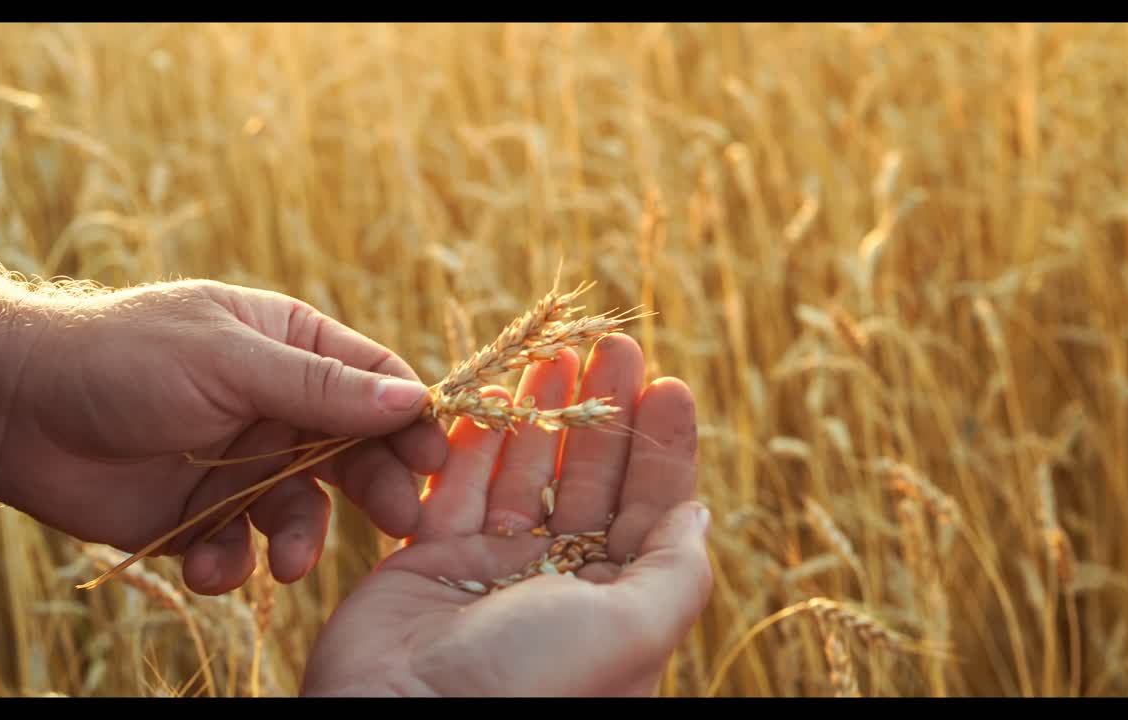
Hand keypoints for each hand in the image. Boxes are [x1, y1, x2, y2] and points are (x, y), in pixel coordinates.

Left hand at [0, 279, 448, 594]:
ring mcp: (243, 465)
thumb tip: (414, 399)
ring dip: (300, 541)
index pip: (375, 383)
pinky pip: (241, 549)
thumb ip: (320, 387)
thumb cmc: (125, 357)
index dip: (411, 419)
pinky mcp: (202, 518)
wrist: (14, 409)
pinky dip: (231, 564)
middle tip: (400, 521)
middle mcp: (277, 408)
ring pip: (302, 512)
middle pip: (354, 453)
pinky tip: (210, 567)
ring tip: (285, 564)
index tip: (438, 460)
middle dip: (376, 489)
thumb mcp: (229, 361)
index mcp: (292, 349)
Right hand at [299, 333, 712, 696]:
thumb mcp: (633, 631)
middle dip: (605, 412)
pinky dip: (474, 440)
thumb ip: (675, 573)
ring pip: (525, 473)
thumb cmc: (534, 685)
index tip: (670, 386)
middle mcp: (557, 585)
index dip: (663, 449)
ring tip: (557, 353)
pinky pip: (457, 486)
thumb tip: (698, 516)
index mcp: (614, 607)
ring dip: (542, 411)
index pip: (651, 512)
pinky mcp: (429, 558)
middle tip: (616, 346)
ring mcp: (491, 570)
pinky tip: (493, 392)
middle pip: (591, 480)